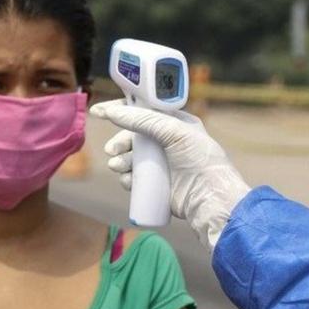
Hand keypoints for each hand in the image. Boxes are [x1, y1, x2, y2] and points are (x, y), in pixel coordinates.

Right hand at [90, 100, 250, 249]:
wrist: (208, 199)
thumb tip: (112, 112)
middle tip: (112, 150)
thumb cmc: (200, 161)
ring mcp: (159, 164)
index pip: (143, 110)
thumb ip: (144, 120)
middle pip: (132, 135)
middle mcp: (166, 142)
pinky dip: (126, 178)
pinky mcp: (154, 183)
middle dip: (119, 142)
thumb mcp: (175, 132)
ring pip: (128, 157)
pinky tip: (130, 181)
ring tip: (120, 167)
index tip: (99, 112)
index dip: (121, 109)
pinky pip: (131, 177)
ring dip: (120, 161)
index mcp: (175, 124)